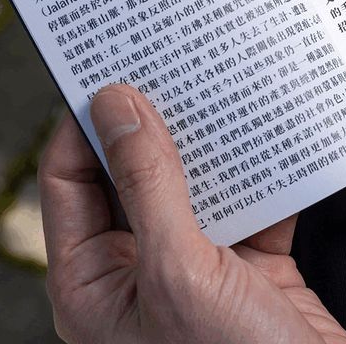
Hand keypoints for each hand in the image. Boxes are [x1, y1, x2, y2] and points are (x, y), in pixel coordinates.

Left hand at [38, 84, 345, 343]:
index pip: (69, 180)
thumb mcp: (179, 273)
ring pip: (194, 184)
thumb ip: (148, 185)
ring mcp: (195, 270)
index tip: (111, 67)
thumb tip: (115, 105)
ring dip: (212, 141)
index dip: (85, 122)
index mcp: (93, 282)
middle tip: (169, 62)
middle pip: (133, 175)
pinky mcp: (249, 269)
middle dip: (155, 122)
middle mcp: (139, 271)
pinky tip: (276, 134)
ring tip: (221, 85)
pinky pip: (250, 203)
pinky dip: (265, 171)